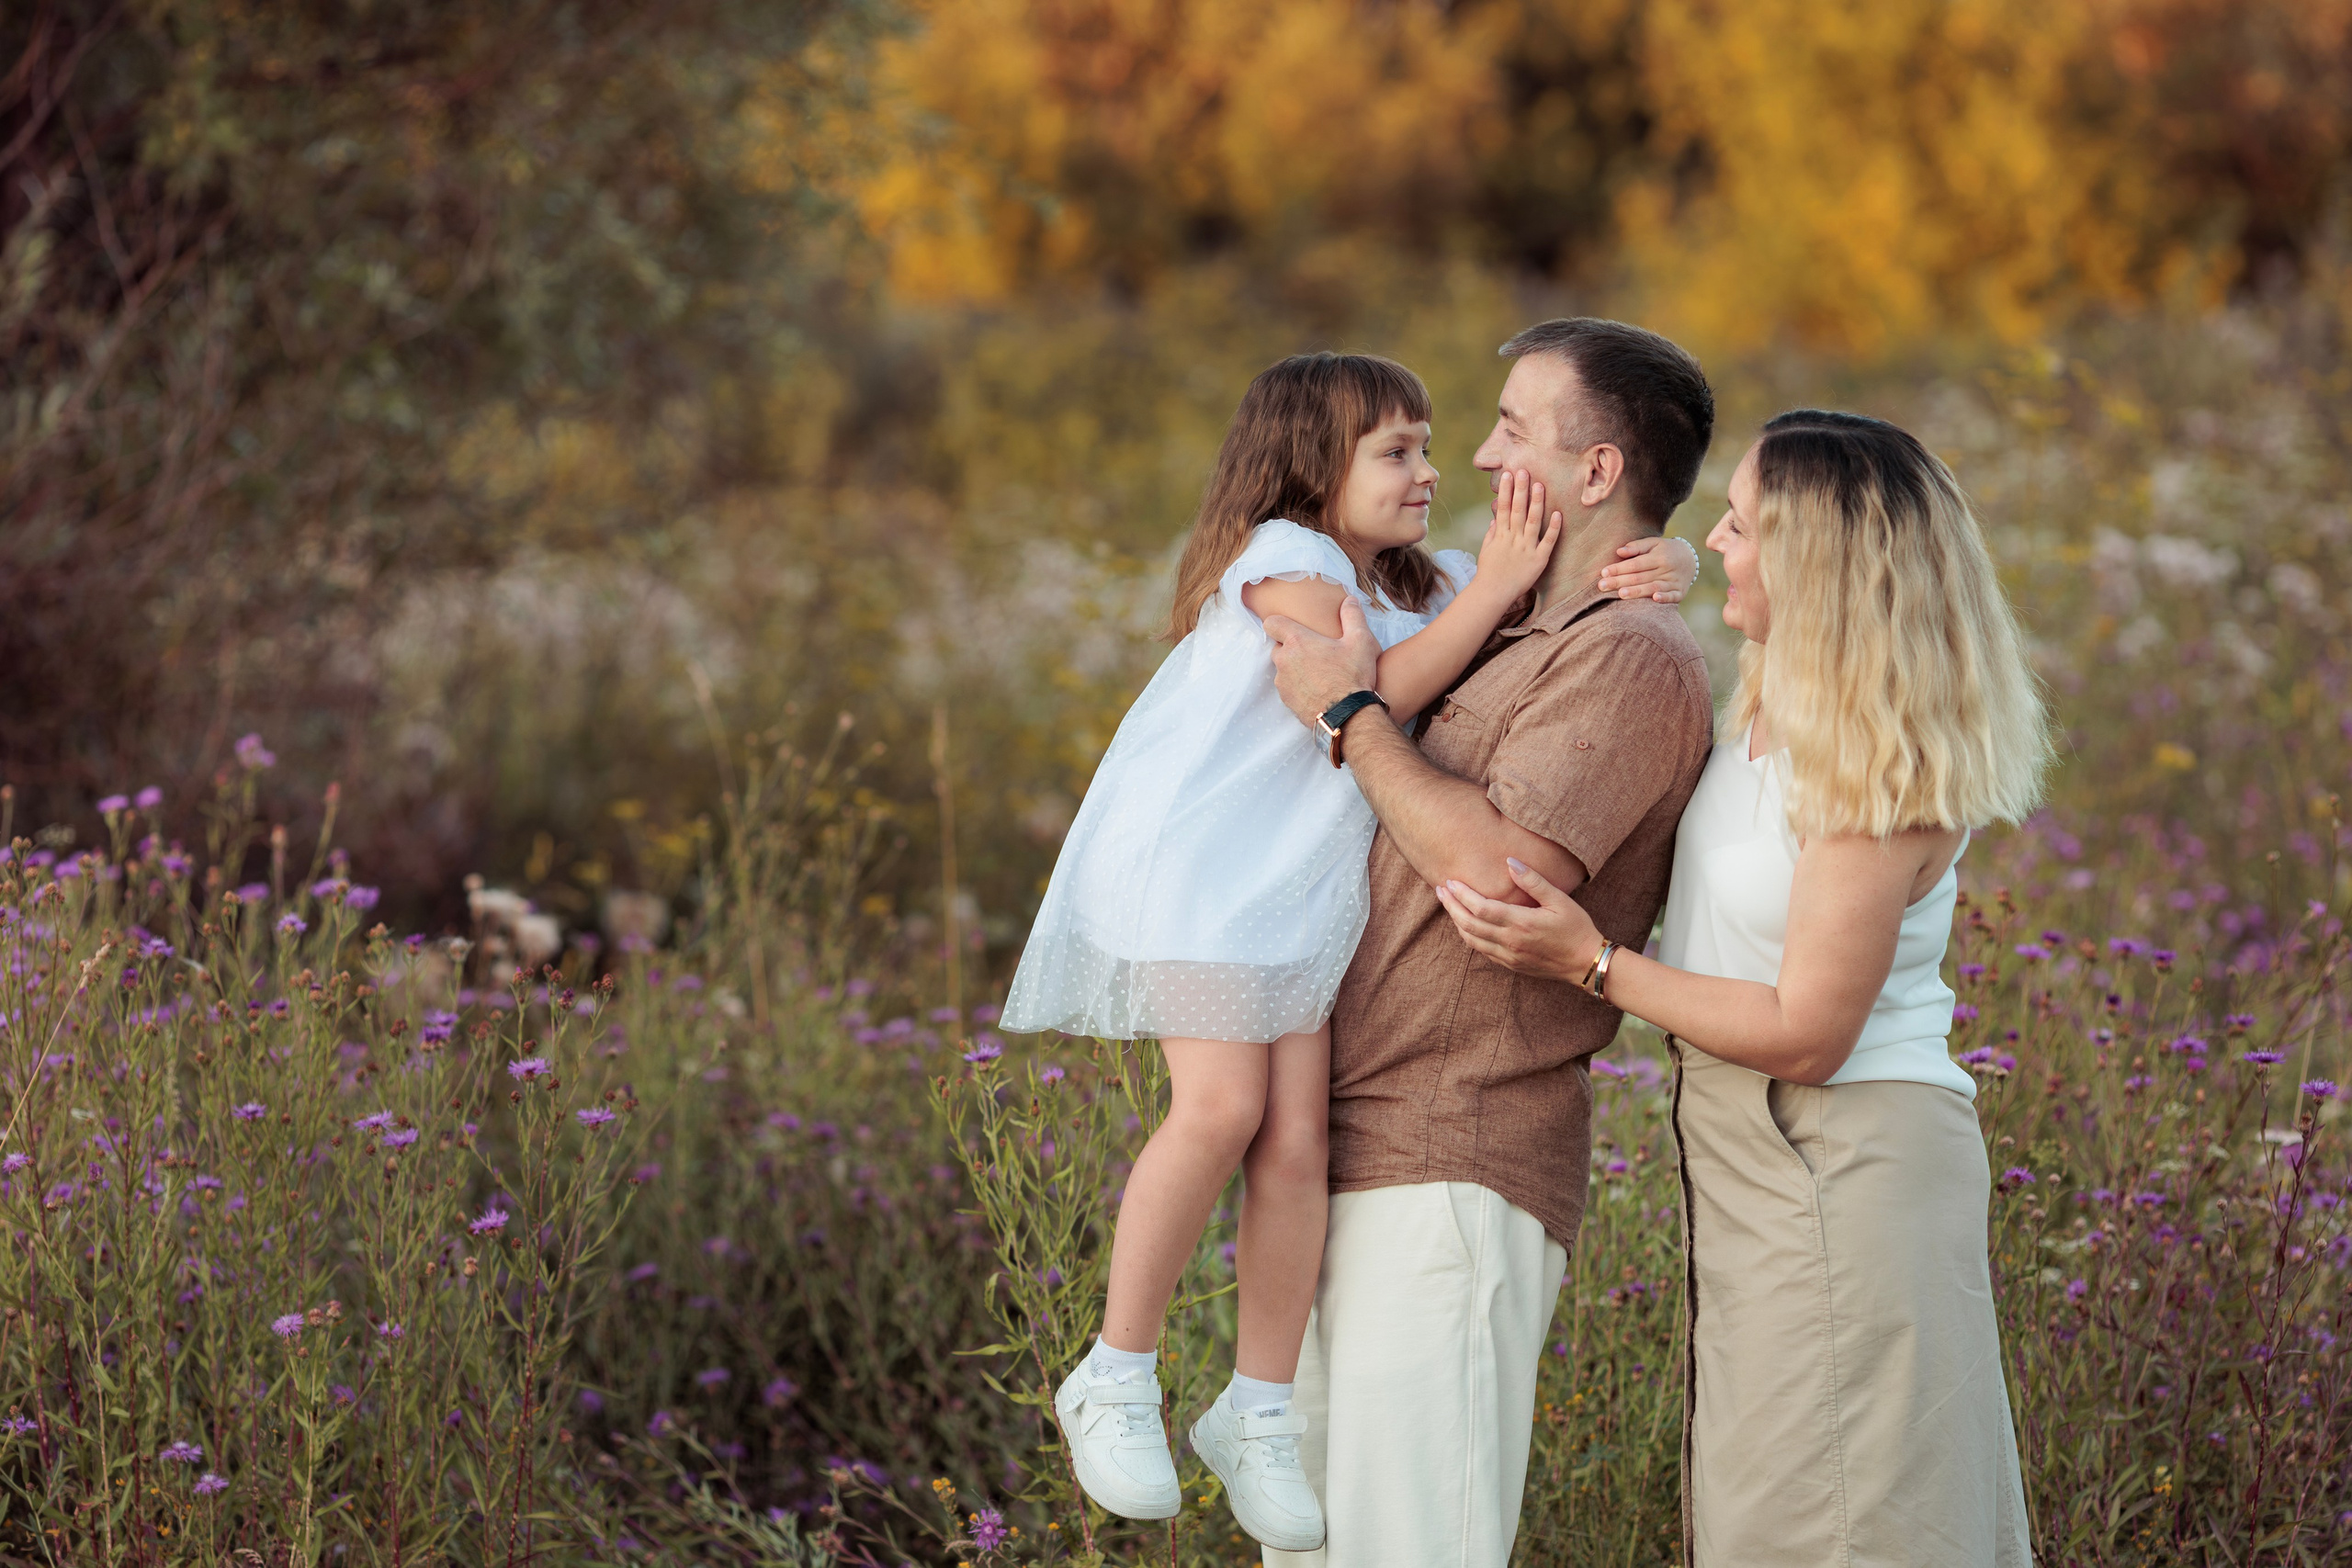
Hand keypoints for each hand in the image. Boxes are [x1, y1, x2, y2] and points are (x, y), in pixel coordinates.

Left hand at [1266, 596, 1381, 728]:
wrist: (1348, 716)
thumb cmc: (1353, 677)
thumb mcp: (1360, 641)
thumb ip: (1353, 616)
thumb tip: (1350, 600)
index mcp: (1297, 641)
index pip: (1271, 623)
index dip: (1278, 623)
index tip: (1289, 626)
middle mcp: (1284, 660)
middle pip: (1278, 647)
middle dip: (1292, 648)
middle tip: (1314, 652)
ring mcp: (1283, 683)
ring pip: (1283, 669)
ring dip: (1295, 668)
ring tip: (1318, 673)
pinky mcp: (1287, 701)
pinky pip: (1287, 688)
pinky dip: (1298, 687)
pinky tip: (1317, 690)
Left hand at [1434, 857, 1604, 982]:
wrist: (1585, 963)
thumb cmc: (1576, 928)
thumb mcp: (1560, 900)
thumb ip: (1533, 881)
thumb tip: (1510, 862)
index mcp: (1520, 924)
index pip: (1480, 908)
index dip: (1461, 895)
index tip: (1450, 882)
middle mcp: (1510, 942)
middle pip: (1469, 924)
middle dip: (1451, 906)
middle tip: (1440, 890)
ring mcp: (1509, 957)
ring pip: (1472, 940)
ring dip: (1457, 922)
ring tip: (1449, 906)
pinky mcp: (1511, 965)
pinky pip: (1482, 951)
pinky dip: (1470, 936)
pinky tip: (1467, 925)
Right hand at [1473, 470, 1562, 601]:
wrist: (1492, 594)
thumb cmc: (1488, 573)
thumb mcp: (1486, 551)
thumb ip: (1492, 534)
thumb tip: (1495, 519)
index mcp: (1501, 535)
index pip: (1503, 508)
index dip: (1506, 491)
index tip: (1508, 475)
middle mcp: (1513, 539)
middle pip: (1517, 510)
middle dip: (1520, 490)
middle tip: (1524, 471)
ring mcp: (1526, 549)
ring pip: (1532, 521)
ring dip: (1536, 503)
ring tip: (1539, 485)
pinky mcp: (1538, 560)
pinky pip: (1547, 542)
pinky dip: (1552, 528)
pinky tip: (1557, 514)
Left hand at [1597, 535, 1699, 602]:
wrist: (1691, 558)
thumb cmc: (1665, 550)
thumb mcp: (1653, 543)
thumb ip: (1636, 547)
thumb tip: (1619, 551)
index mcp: (1659, 556)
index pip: (1635, 564)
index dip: (1619, 568)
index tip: (1603, 572)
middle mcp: (1666, 569)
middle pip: (1640, 577)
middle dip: (1620, 582)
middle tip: (1602, 586)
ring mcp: (1674, 581)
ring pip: (1653, 587)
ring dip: (1637, 591)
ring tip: (1620, 594)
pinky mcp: (1680, 592)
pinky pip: (1672, 596)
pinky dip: (1664, 598)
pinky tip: (1654, 599)